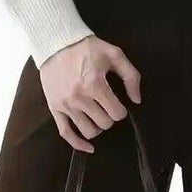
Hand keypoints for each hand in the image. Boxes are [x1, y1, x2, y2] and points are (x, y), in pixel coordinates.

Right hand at [38, 33, 142, 153]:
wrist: (56, 43)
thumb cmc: (87, 48)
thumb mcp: (114, 54)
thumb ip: (131, 76)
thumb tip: (137, 100)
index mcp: (95, 84)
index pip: (117, 113)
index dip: (121, 110)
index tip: (118, 104)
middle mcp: (79, 97)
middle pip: (104, 123)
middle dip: (110, 117)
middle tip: (107, 107)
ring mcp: (65, 104)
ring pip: (88, 131)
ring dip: (97, 127)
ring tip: (98, 116)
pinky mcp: (55, 108)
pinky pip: (65, 133)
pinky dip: (78, 144)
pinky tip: (89, 148)